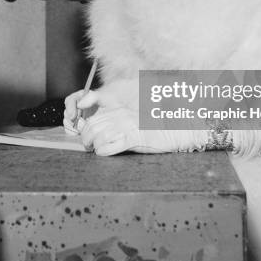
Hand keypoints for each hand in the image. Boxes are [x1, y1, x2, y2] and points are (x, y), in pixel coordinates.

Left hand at [66, 80, 208, 154]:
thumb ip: (119, 116)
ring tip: (94, 149)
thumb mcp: (134, 116)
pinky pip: (109, 147)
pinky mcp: (133, 139)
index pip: (92, 111)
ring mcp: (126, 126)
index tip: (83, 130)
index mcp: (120, 107)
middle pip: (91, 125)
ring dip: (92, 145)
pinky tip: (105, 153)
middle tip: (88, 145)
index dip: (83, 122)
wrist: (177, 129)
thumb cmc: (156, 124)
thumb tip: (99, 124)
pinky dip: (102, 152)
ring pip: (96, 136)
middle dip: (85, 137)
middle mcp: (120, 114)